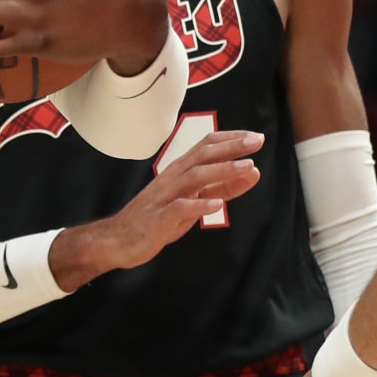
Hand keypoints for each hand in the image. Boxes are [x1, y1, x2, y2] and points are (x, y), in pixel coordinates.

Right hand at [55, 131, 262, 287]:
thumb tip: (252, 171)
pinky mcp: (159, 218)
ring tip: (247, 167)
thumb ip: (223, 187)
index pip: (206, 146)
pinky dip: (199, 205)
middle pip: (202, 156)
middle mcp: (173, 178)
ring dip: (222, 171)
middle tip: (257, 142)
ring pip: (194, 177)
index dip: (231, 139)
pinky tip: (217, 204)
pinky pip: (179, 209)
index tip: (254, 137)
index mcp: (180, 171)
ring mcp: (165, 197)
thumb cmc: (159, 217)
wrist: (119, 239)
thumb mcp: (195, 200)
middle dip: (231, 147)